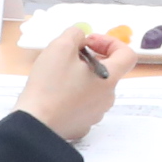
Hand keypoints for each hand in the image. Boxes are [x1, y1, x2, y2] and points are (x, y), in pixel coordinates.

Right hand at [19, 27, 124, 144]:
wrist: (34, 124)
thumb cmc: (49, 84)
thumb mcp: (60, 47)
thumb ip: (75, 34)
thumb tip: (81, 38)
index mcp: (109, 78)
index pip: (127, 55)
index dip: (111, 43)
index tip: (89, 43)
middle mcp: (107, 98)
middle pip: (108, 71)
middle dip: (91, 59)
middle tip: (68, 57)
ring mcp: (95, 114)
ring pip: (94, 88)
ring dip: (82, 77)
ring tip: (58, 76)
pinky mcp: (82, 126)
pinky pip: (83, 105)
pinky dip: (73, 96)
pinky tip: (55, 95)